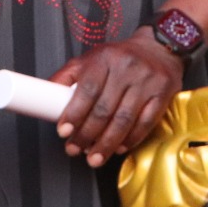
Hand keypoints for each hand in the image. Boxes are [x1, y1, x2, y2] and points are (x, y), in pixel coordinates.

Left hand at [50, 27, 183, 167]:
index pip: (87, 90)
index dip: (74, 114)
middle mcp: (126, 68)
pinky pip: (146, 123)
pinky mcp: (163, 94)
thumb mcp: (91, 58)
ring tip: (94, 157)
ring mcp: (146, 81)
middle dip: (87, 135)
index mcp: (105, 58)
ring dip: (106, 144)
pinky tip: (119, 147)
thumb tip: (44, 94)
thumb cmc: (120, 57)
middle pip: (104, 109)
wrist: (159, 48)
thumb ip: (68, 75)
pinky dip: (131, 140)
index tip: (64, 131)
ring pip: (124, 120)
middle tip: (75, 149)